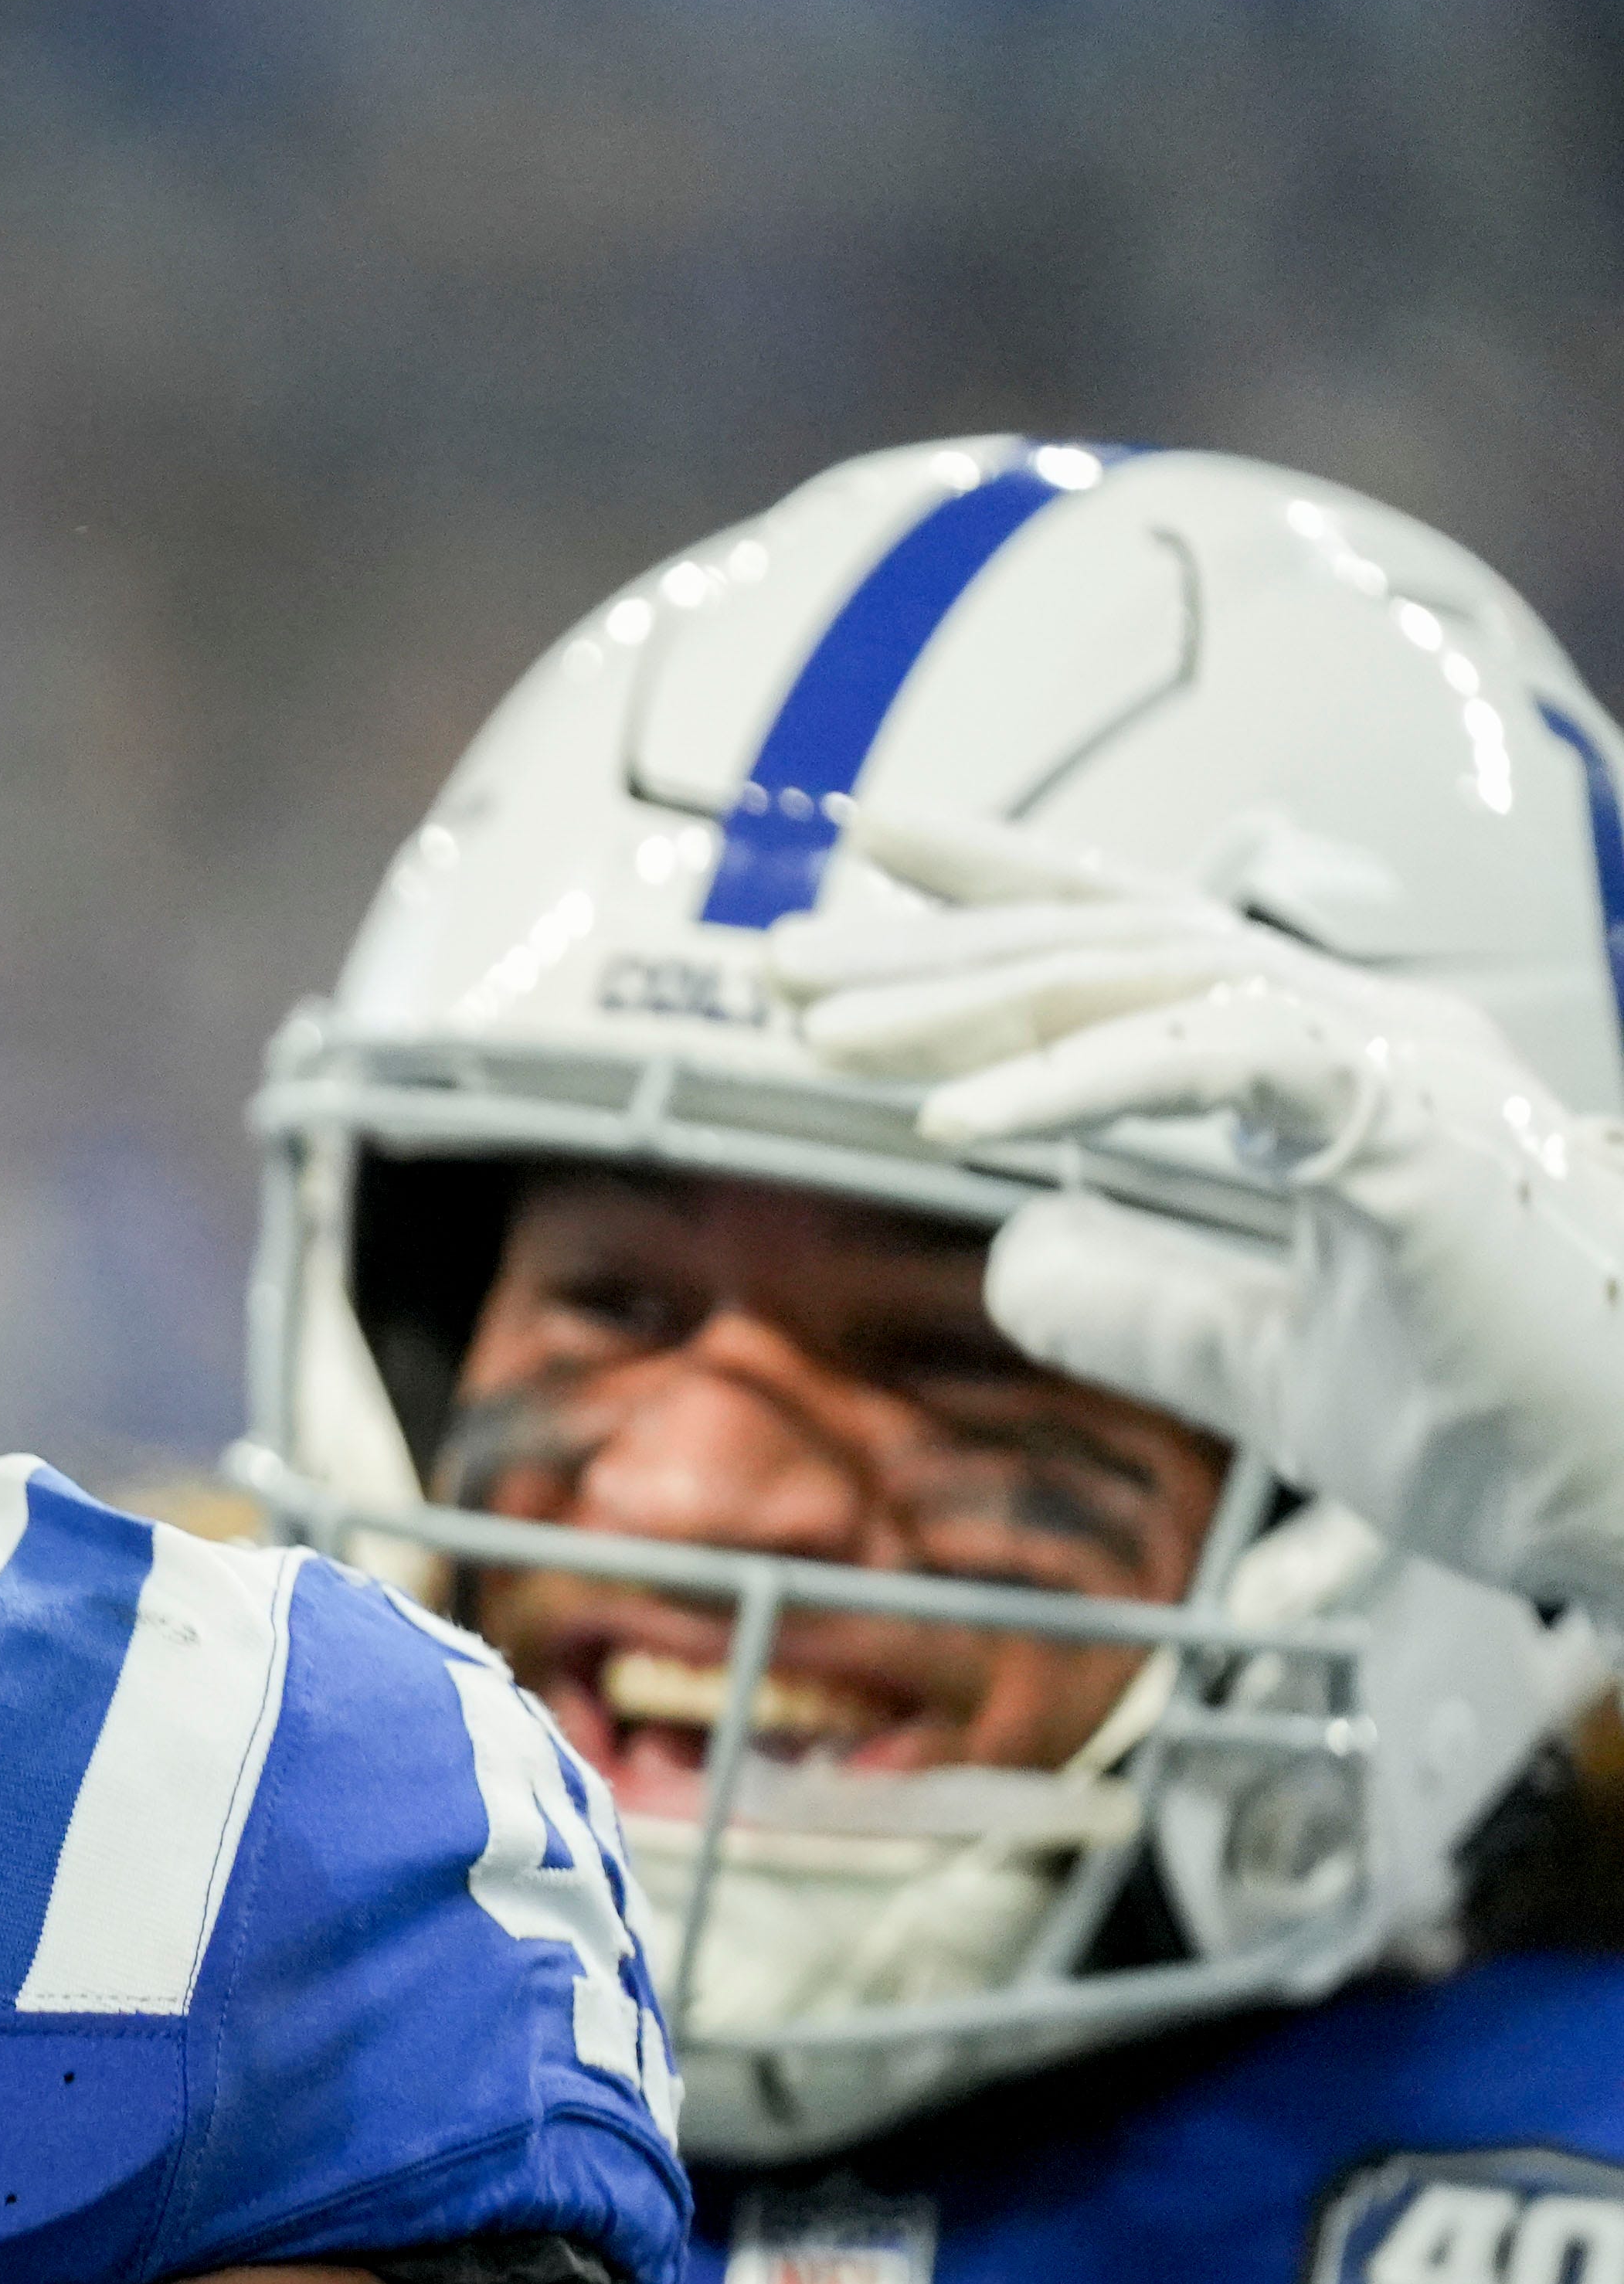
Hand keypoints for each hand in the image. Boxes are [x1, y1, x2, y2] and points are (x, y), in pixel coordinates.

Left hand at [774, 803, 1623, 1614]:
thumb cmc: (1500, 1424)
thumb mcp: (1263, 1369)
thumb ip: (1145, 1304)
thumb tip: (1013, 1258)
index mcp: (1338, 1073)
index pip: (1146, 943)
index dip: (1004, 892)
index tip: (863, 859)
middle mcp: (1371, 1039)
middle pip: (1120, 943)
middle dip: (941, 949)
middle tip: (783, 959)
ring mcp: (1404, 1071)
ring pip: (1151, 980)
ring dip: (974, 1007)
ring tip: (820, 1036)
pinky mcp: (1418, 1136)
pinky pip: (1222, 1064)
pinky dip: (1075, 1083)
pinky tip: (951, 1119)